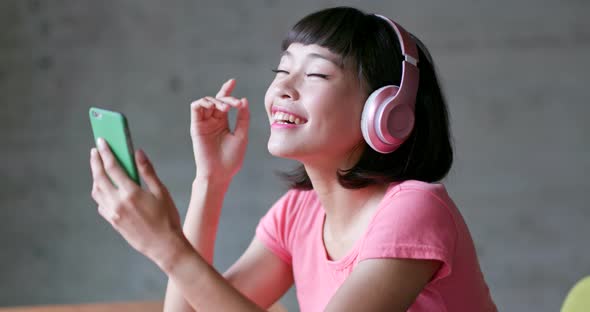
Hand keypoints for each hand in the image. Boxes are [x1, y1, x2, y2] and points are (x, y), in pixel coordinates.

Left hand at [90, 138, 186, 268]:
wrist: (164, 246)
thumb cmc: (168, 219)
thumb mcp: (162, 192)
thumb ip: (147, 171)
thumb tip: (138, 153)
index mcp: (131, 193)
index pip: (113, 167)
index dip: (106, 152)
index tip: (102, 142)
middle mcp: (118, 203)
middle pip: (100, 177)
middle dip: (96, 162)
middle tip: (95, 151)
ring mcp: (113, 214)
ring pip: (97, 191)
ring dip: (96, 177)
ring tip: (99, 168)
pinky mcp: (113, 222)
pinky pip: (101, 204)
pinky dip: (100, 193)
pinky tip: (105, 189)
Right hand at [190, 78, 249, 180]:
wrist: (220, 174)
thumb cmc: (232, 159)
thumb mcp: (241, 135)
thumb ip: (243, 118)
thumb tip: (244, 100)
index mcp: (222, 123)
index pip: (224, 102)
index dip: (227, 90)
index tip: (233, 81)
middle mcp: (212, 121)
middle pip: (217, 100)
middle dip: (227, 97)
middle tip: (236, 104)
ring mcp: (203, 123)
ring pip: (206, 101)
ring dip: (216, 100)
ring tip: (226, 107)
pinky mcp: (196, 126)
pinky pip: (196, 108)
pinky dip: (203, 102)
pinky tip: (213, 105)